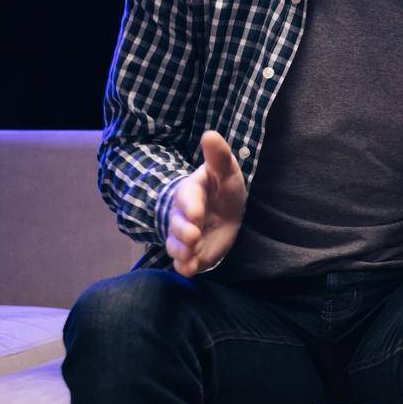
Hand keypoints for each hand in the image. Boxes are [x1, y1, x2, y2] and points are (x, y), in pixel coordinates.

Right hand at [166, 130, 245, 276]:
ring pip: (175, 244)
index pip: (186, 197)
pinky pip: (182, 261)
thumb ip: (219, 157)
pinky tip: (189, 269)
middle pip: (177, 223)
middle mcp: (182, 215)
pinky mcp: (191, 252)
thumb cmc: (223, 190)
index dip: (189, 206)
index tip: (196, 213)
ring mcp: (184, 236)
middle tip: (194, 235)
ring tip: (190, 256)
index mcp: (191, 192)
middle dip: (183, 230)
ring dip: (181, 251)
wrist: (222, 213)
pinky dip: (184, 266)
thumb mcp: (226, 173)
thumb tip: (210, 134)